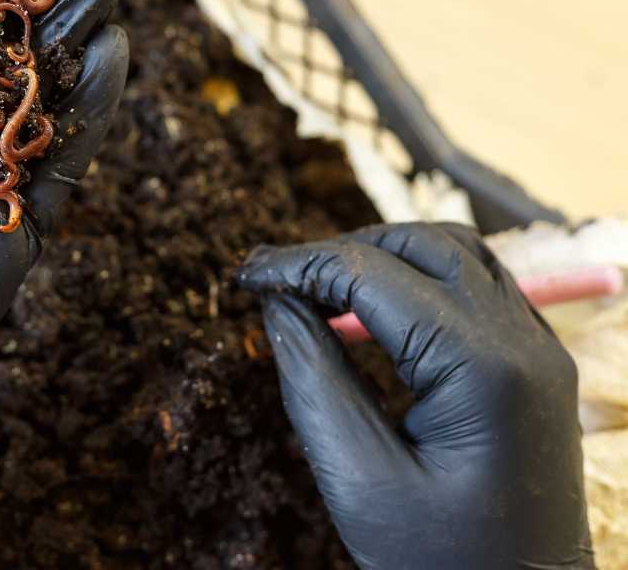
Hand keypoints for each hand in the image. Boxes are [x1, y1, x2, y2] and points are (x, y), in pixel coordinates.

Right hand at [236, 223, 593, 569]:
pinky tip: (375, 312)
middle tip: (276, 275)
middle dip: (339, 250)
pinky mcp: (537, 367)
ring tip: (320, 285)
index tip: (244, 275)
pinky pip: (480, 289)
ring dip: (384, 256)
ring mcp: (539, 351)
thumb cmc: (441, 560)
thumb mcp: (359, 478)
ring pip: (458, 255)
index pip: (372, 276)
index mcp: (480, 367)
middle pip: (422, 245)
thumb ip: (314, 379)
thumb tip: (278, 305)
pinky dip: (421, 279)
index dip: (299, 265)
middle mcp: (523, 343)